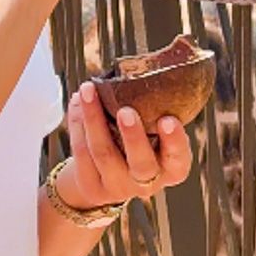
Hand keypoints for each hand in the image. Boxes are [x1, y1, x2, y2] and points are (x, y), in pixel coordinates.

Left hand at [54, 79, 192, 210]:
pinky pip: (82, 152)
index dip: (174, 141)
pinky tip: (77, 102)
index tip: (168, 119)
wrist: (106, 178)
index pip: (178, 159)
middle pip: (141, 163)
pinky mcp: (92, 185)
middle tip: (125, 111)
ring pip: (104, 154)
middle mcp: (147, 183)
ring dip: (94, 119)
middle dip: (133, 136)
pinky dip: (78, 123)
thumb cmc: (139, 144)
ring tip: (88, 91)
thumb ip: (153, 113)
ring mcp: (118, 187)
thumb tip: (139, 68)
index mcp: (171, 168)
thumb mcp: (154, 134)